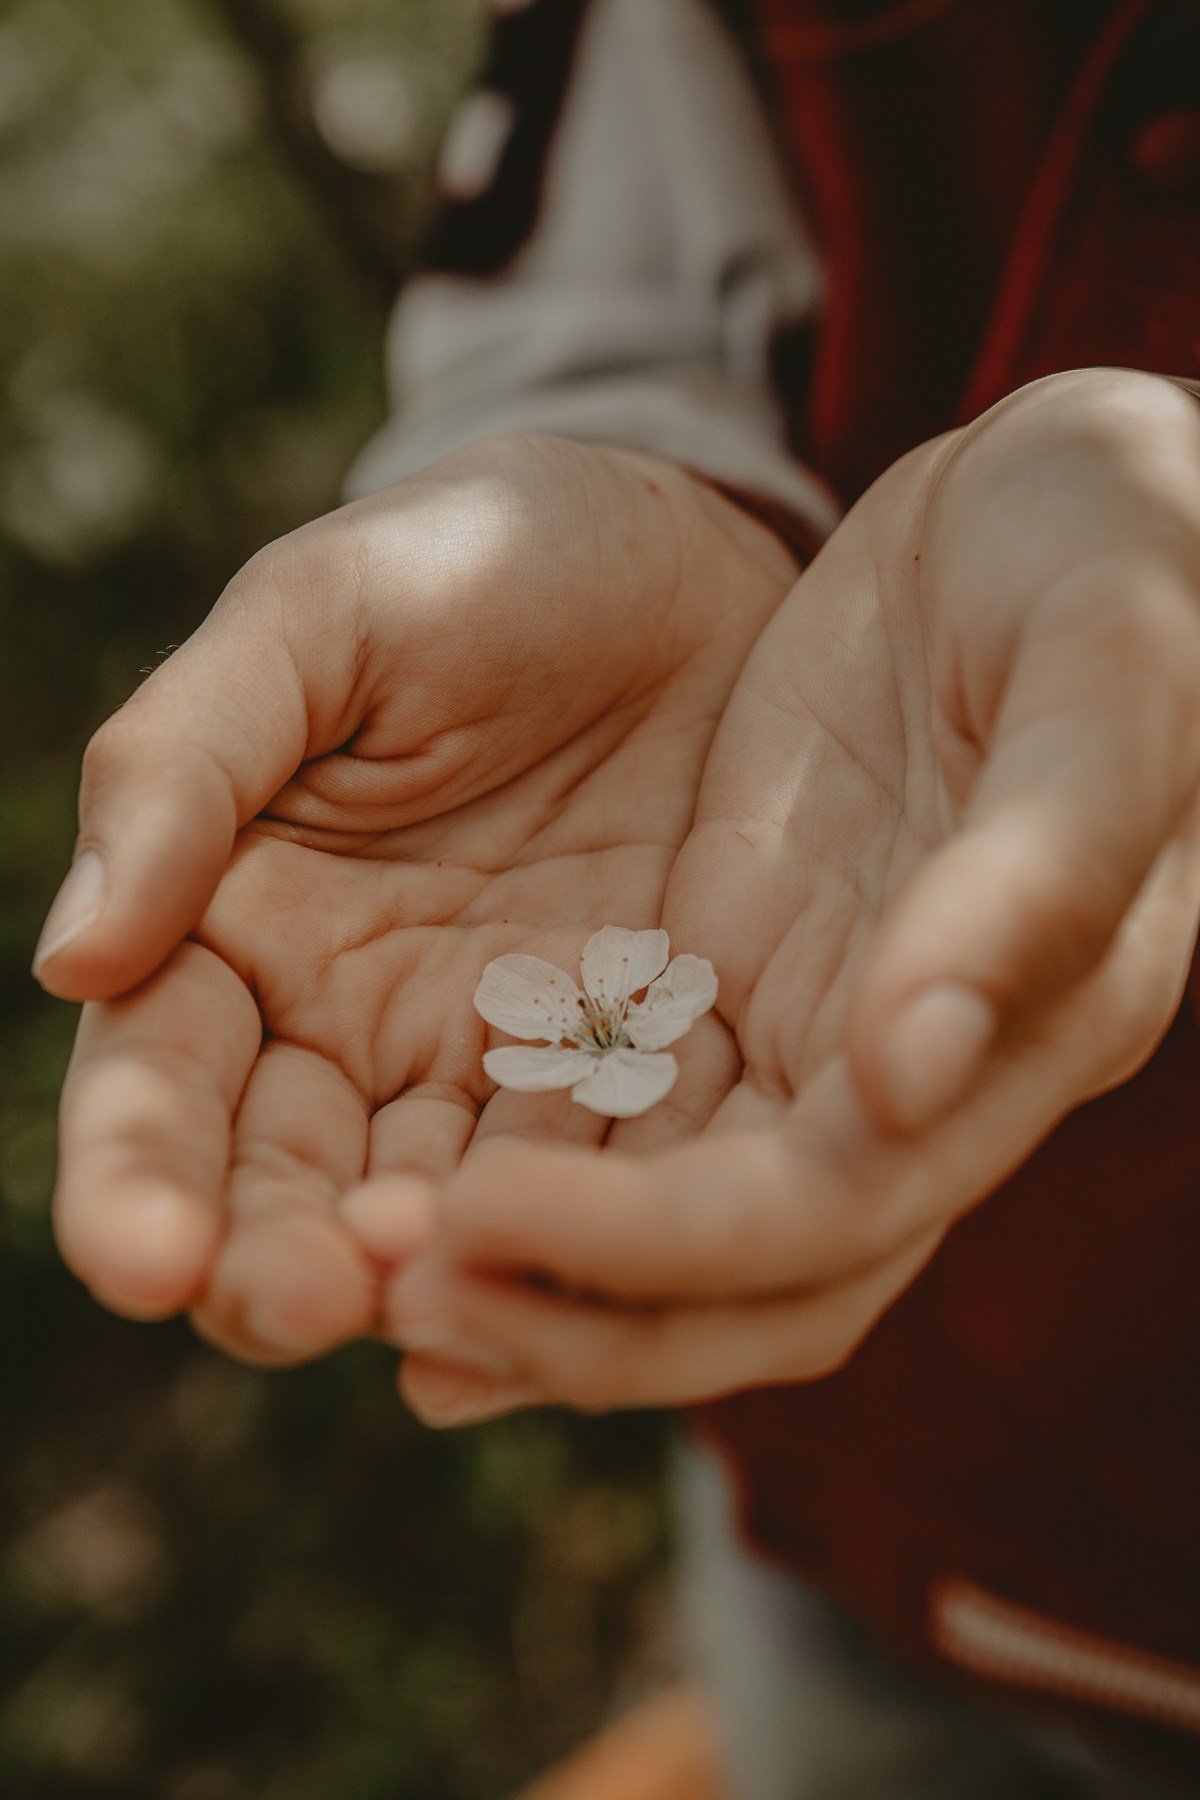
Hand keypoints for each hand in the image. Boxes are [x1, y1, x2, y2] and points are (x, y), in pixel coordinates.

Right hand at [39, 434, 796, 1361]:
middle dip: (276, 1262)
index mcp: (235, 924)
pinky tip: (588, 1278)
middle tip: (306, 1300)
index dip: (138, 1177)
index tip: (144, 1256)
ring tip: (433, 1301)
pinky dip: (582, 1238)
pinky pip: (599, 1175)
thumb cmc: (473, 559)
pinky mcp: (626, 1066)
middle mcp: (349, 1023)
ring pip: (434, 1217)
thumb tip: (72, 959)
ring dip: (427, 1280)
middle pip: (282, 1188)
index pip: (159, 1081)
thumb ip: (186, 767)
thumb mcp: (317, 621)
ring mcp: (492, 1060)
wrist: (680, 552)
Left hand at [379, 370, 1199, 1424]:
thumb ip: (1035, 875)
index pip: (837, 1210)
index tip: (486, 1214)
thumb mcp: (1107, 676)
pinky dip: (525, 1163)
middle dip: (576, 1310)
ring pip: (668, 1216)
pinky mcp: (735, 965)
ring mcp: (816, 1025)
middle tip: (393, 1303)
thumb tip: (902, 1082)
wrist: (1051, 497)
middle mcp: (918, 1074)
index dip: (665, 1246)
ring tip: (364, 1274)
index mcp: (1030, 1032)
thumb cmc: (1111, 552)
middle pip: (744, 1277)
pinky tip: (401, 1182)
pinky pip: (618, 1103)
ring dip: (531, 1269)